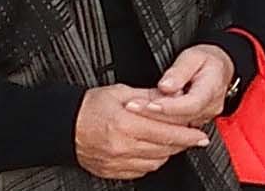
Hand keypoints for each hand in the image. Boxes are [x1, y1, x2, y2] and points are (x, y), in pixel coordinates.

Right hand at [75, 84, 209, 178]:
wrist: (63, 126)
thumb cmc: (88, 108)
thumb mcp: (121, 92)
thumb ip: (149, 96)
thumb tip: (173, 96)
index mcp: (124, 123)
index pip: (166, 131)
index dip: (188, 133)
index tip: (200, 133)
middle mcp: (121, 145)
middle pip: (164, 148)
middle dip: (183, 143)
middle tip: (195, 137)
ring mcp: (116, 161)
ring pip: (155, 161)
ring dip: (169, 152)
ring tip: (176, 142)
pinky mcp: (111, 171)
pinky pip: (141, 171)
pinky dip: (153, 161)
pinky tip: (156, 151)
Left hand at [135, 43, 235, 126]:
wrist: (219, 69)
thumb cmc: (207, 61)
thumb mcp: (194, 56)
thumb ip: (180, 71)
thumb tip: (166, 86)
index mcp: (212, 89)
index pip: (191, 104)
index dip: (169, 107)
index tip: (150, 104)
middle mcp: (209, 108)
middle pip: (180, 118)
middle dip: (153, 113)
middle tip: (131, 106)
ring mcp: (202, 118)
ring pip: (176, 126)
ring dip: (152, 120)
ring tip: (132, 110)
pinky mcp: (194, 123)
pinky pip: (175, 128)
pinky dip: (157, 123)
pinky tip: (141, 118)